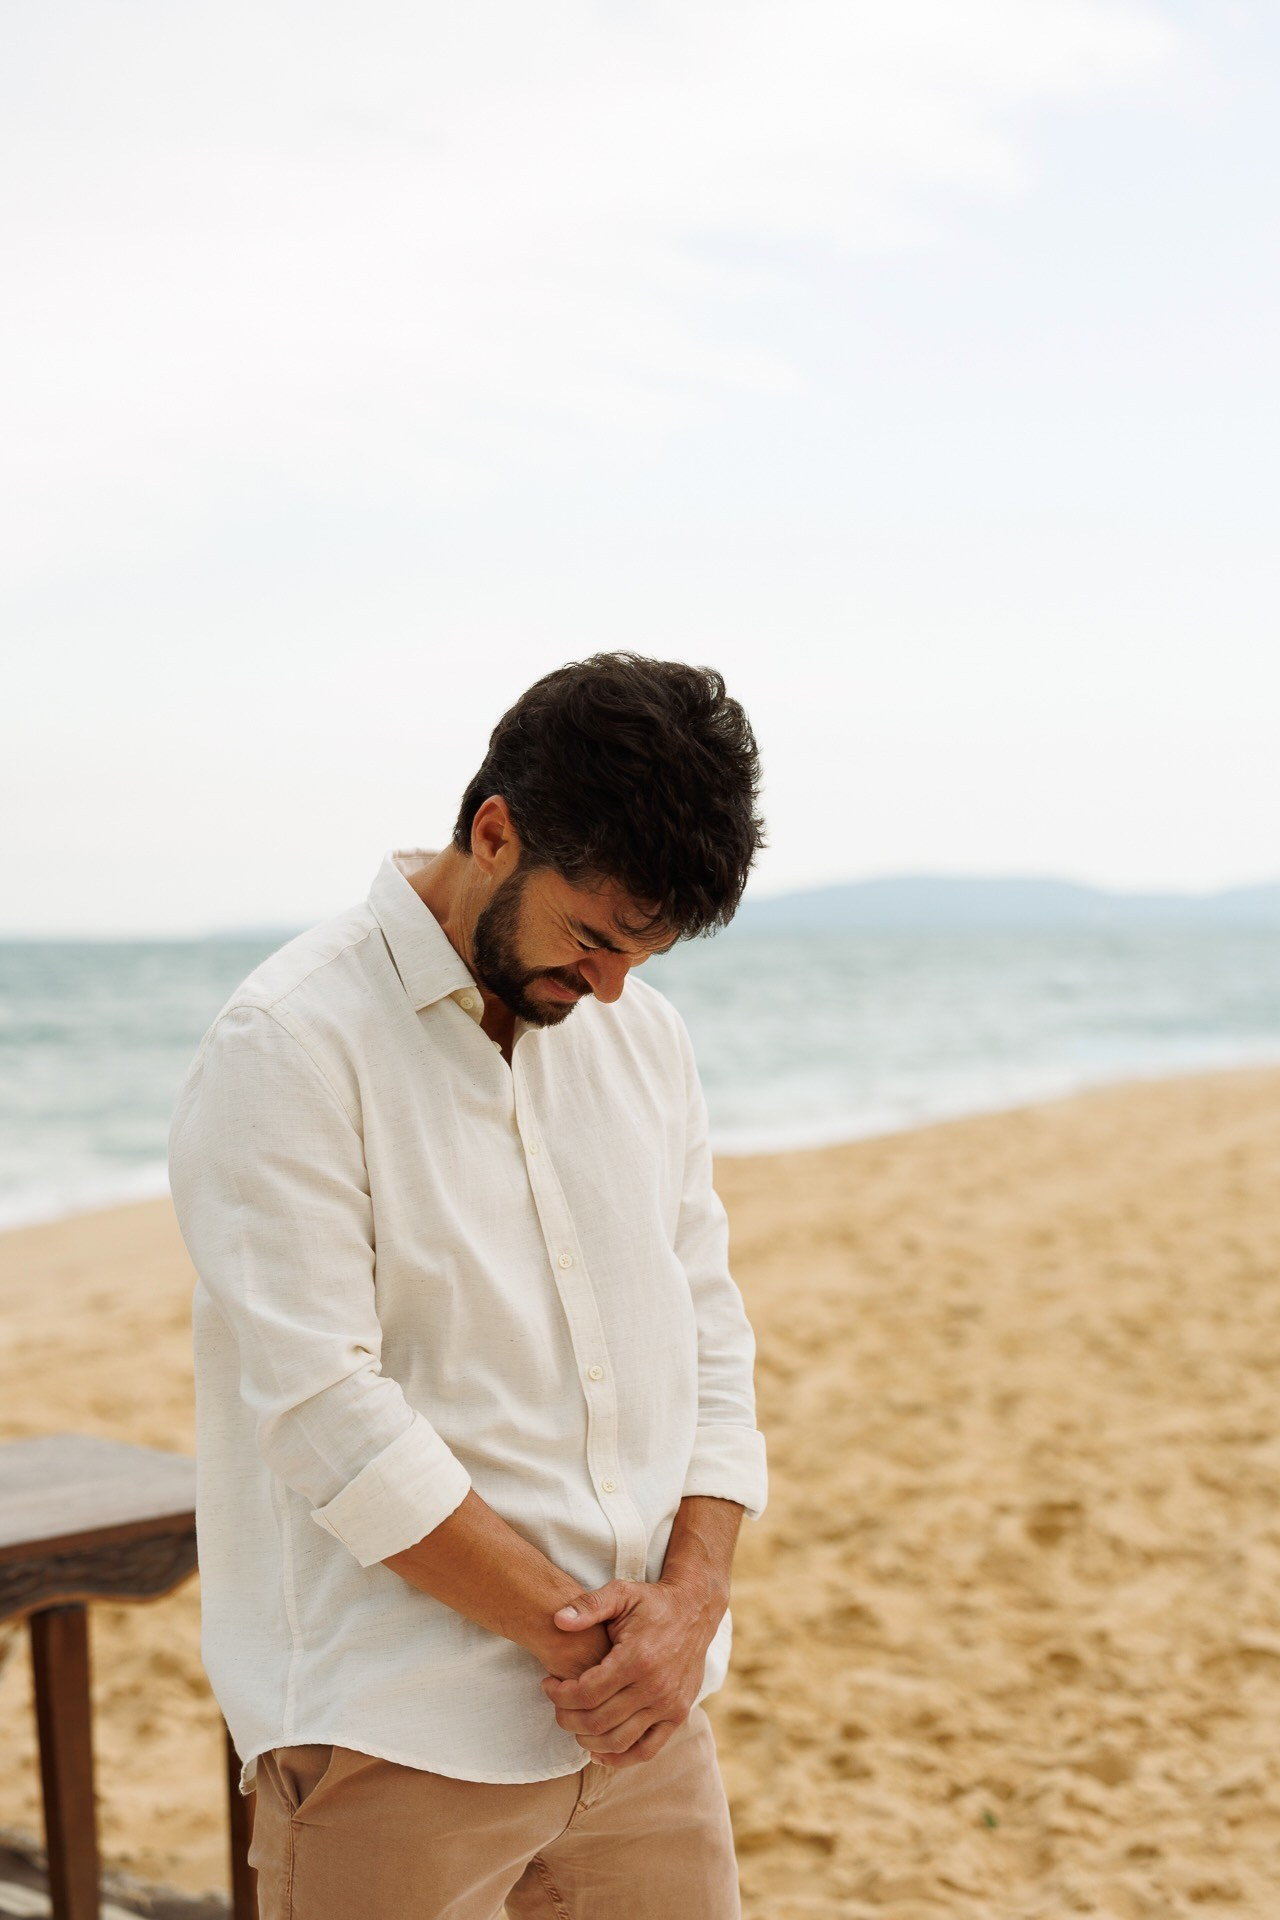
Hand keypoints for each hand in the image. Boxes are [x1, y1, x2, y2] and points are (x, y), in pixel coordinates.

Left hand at [538, 1576, 725, 1767]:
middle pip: (597, 1721)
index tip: (548, 1684)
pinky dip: (619, 1758)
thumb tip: (558, 1620)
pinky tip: (599, 1749)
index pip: (587, 1693)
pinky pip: (646, 1750)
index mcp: (637, 1657)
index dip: (559, 1695)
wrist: (694, 1610)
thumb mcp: (621, 1594)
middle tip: (557, 1704)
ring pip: (618, 1741)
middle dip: (567, 1717)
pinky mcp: (678, 1715)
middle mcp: (655, 1686)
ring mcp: (669, 1705)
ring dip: (586, 1739)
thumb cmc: (652, 1602)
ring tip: (574, 1720)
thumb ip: (589, 1606)